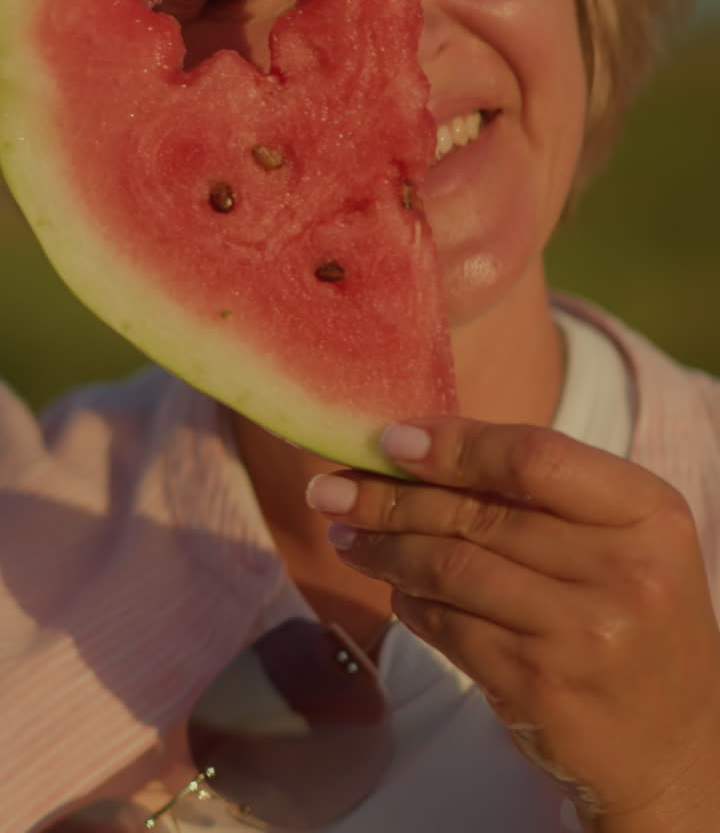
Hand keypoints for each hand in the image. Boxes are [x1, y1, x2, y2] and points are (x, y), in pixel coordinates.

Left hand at [307, 419, 719, 829]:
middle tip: (331, 487)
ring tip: (344, 533)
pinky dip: (408, 601)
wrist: (672, 744)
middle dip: (390, 498)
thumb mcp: (621, 538)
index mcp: (647, 513)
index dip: (454, 445)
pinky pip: (448, 626)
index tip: (389, 439)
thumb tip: (419, 449)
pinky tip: (391, 586)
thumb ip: (543, 492)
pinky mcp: (538, 686)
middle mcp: (622, 571)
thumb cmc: (632, 614)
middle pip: (479, 515)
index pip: (534, 459)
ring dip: (384, 549)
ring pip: (451, 569)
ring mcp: (581, 634)